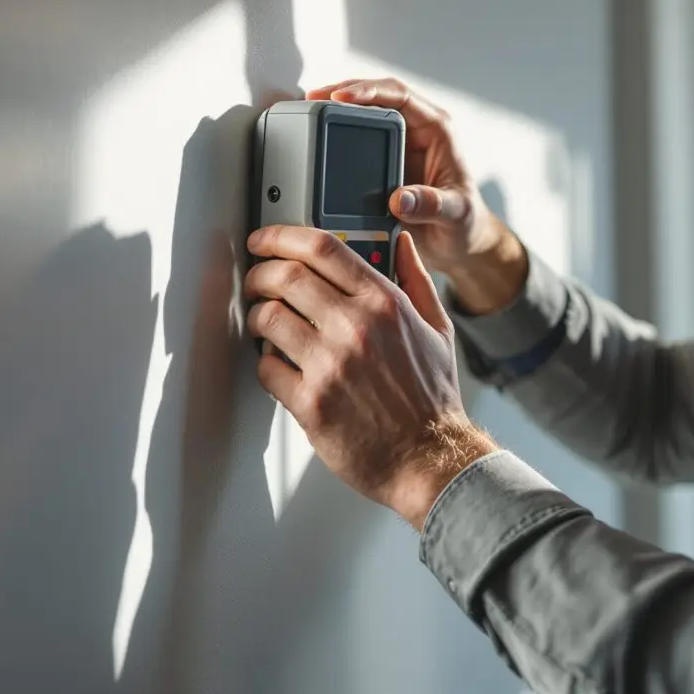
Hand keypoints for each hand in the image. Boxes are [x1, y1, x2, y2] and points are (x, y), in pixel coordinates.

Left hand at [245, 226, 496, 528]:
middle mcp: (355, 328)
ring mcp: (330, 365)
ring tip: (264, 322)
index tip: (266, 239)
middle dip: (260, 272)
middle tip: (257, 279)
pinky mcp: (310, 402)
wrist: (430, 458)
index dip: (283, 236)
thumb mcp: (437, 328)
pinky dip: (264, 362)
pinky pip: (266, 368)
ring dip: (257, 315)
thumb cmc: (432, 399)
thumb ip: (416, 279)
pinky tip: (279, 364)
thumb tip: (402, 243)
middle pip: (285, 275)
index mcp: (385, 304)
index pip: (323, 247)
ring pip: (267, 318)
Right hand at [306, 78, 527, 313]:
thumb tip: (400, 199)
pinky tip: (317, 133)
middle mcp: (417, 130)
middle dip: (344, 91)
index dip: (370, 91)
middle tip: (315, 98)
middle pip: (377, 95)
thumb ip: (432, 205)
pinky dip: (336, 131)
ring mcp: (397, 143)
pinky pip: (357, 135)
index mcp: (437, 130)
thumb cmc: (466, 223)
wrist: (459, 242)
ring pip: (364, 111)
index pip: (401, 96)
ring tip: (309, 108)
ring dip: (336, 107)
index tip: (342, 98)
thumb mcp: (456, 215)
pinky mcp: (383, 159)